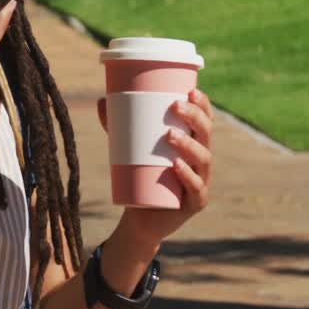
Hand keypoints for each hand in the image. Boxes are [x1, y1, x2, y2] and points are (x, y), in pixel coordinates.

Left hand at [97, 88, 213, 249]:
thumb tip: (101, 100)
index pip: (206, 121)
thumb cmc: (141, 176)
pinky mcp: (194, 203)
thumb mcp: (129, 149)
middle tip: (175, 106)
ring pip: (203, 159)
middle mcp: (201, 162)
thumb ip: (117, 126)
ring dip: (189, 145)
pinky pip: (196, 188)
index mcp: (194, 145)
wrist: (141, 217)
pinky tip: (177, 166)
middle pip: (207, 135)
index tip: (191, 90)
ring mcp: (201, 182)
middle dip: (194, 118)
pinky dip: (187, 176)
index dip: (203, 105)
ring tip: (170, 134)